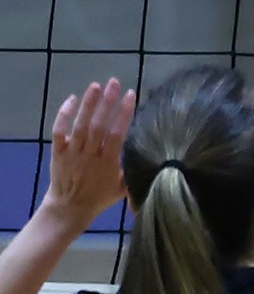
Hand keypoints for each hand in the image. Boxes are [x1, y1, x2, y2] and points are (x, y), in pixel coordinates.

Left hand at [44, 79, 135, 226]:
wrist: (67, 210)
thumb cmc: (99, 198)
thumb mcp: (122, 188)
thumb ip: (134, 171)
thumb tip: (156, 156)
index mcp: (107, 163)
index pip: (117, 134)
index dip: (124, 113)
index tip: (131, 95)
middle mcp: (89, 155)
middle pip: (98, 125)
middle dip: (107, 102)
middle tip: (114, 82)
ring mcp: (72, 153)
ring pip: (79, 125)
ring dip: (88, 104)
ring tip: (96, 85)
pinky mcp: (58, 153)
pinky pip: (59, 132)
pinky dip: (63, 116)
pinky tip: (72, 100)